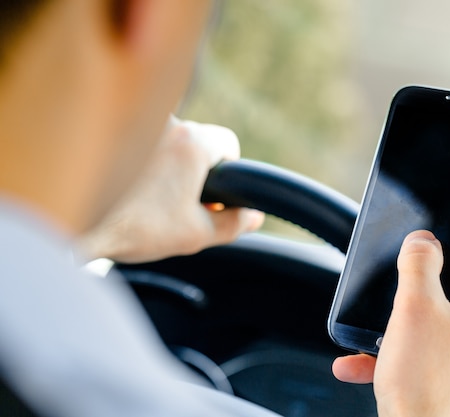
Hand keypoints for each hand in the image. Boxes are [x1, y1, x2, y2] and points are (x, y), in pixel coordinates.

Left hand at [78, 116, 263, 262]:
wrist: (71, 222)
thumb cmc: (134, 227)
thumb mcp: (193, 235)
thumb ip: (232, 225)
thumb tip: (252, 217)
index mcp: (192, 143)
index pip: (228, 144)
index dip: (228, 171)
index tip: (215, 193)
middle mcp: (165, 122)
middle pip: (195, 141)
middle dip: (194, 169)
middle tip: (180, 202)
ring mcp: (133, 122)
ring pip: (164, 139)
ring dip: (164, 162)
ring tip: (147, 197)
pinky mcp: (105, 127)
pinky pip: (136, 138)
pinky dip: (138, 159)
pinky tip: (126, 187)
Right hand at [332, 226, 449, 416]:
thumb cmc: (424, 381)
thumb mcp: (413, 306)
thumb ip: (419, 261)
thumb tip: (423, 241)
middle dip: (445, 277)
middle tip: (416, 279)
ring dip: (421, 316)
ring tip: (388, 326)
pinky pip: (448, 348)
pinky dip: (416, 346)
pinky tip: (370, 358)